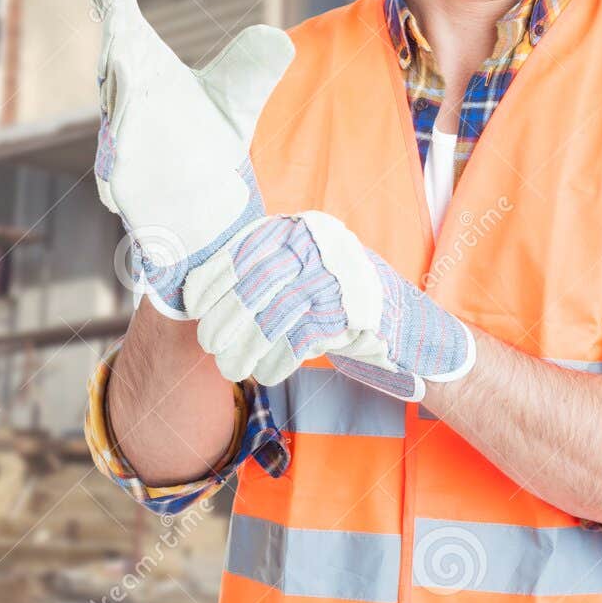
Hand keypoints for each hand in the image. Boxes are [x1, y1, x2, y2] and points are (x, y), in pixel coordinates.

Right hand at [86, 0, 293, 318]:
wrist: (199, 205)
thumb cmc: (206, 144)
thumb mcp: (237, 103)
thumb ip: (253, 70)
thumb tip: (278, 39)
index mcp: (148, 69)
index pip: (125, 26)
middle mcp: (129, 97)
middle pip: (117, 53)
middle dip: (115, 21)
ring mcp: (121, 135)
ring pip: (117, 99)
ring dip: (118, 69)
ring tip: (121, 40)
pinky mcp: (122, 176)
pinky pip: (117, 157)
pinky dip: (119, 142)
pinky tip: (126, 122)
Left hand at [182, 211, 475, 400]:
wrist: (408, 328)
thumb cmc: (340, 304)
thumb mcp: (304, 273)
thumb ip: (266, 271)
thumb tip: (202, 293)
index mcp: (303, 227)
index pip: (247, 249)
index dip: (215, 278)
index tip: (193, 307)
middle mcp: (322, 243)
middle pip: (258, 282)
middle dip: (227, 318)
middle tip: (209, 345)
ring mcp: (340, 275)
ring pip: (276, 314)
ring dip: (247, 346)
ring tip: (231, 367)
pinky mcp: (354, 312)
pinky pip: (301, 339)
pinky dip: (277, 360)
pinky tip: (265, 374)